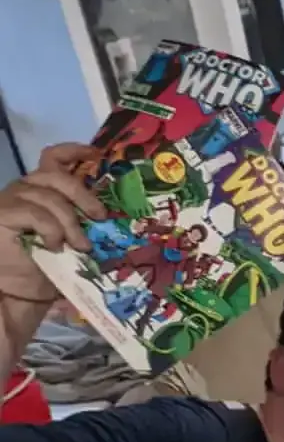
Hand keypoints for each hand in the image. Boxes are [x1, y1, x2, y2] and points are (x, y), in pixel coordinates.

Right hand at [0, 143, 99, 302]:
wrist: (20, 290)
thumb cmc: (50, 265)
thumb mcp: (74, 240)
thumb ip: (86, 223)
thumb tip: (114, 218)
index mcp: (45, 189)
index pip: (54, 158)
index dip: (74, 151)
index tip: (96, 154)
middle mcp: (27, 188)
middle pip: (57, 176)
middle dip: (83, 196)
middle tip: (99, 218)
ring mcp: (12, 198)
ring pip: (50, 198)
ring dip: (71, 224)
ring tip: (80, 246)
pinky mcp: (3, 213)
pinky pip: (36, 213)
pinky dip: (51, 230)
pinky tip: (54, 246)